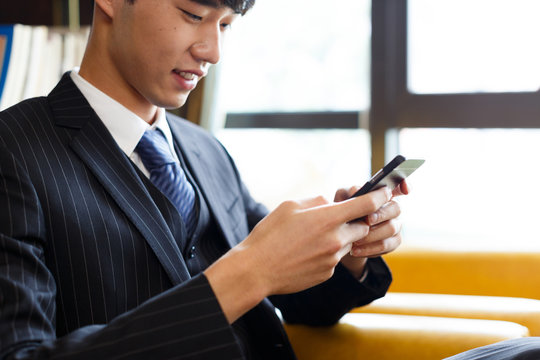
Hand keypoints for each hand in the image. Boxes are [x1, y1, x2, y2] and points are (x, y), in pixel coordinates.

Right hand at [204, 186, 392, 322]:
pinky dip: (327, 254)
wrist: (256, 269)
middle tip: (335, 219)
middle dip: (355, 222)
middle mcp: (336, 239)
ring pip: (348, 244)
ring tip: (312, 239)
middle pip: (362, 227)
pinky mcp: (327, 274)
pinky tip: (305, 254)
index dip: (379, 196)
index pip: (366, 204)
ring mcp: (333, 259)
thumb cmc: (269, 235)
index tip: (385, 193)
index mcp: (327, 218)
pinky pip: (335, 260)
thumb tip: (329, 203)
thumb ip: (315, 202)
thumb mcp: (289, 206)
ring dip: (339, 239)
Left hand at [337, 181, 407, 277]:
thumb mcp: (341, 200)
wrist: (341, 236)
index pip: (399, 186)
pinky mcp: (393, 241)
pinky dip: (370, 248)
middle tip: (367, 220)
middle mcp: (392, 208)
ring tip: (355, 240)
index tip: (405, 190)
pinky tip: (355, 250)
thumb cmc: (342, 212)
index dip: (404, 185)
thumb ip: (348, 192)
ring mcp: (395, 224)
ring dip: (373, 234)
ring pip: (392, 228)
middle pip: (396, 208)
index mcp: (382, 194)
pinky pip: (387, 245)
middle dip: (381, 214)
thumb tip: (356, 190)